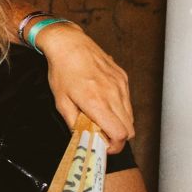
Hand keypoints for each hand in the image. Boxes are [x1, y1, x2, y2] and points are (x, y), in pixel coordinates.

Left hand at [36, 23, 133, 153]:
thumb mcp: (61, 102)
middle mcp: (113, 94)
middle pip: (129, 129)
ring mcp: (121, 85)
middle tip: (102, 136)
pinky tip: (105, 104)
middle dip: (117, 138)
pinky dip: (120, 109)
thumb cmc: (62, 71)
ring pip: (130, 116)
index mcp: (97, 102)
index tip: (103, 147)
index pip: (120, 134)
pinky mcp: (123, 78)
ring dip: (119, 123)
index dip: (114, 146)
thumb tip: (84, 139)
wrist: (70, 44)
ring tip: (101, 119)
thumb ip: (74, 124)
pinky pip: (128, 102)